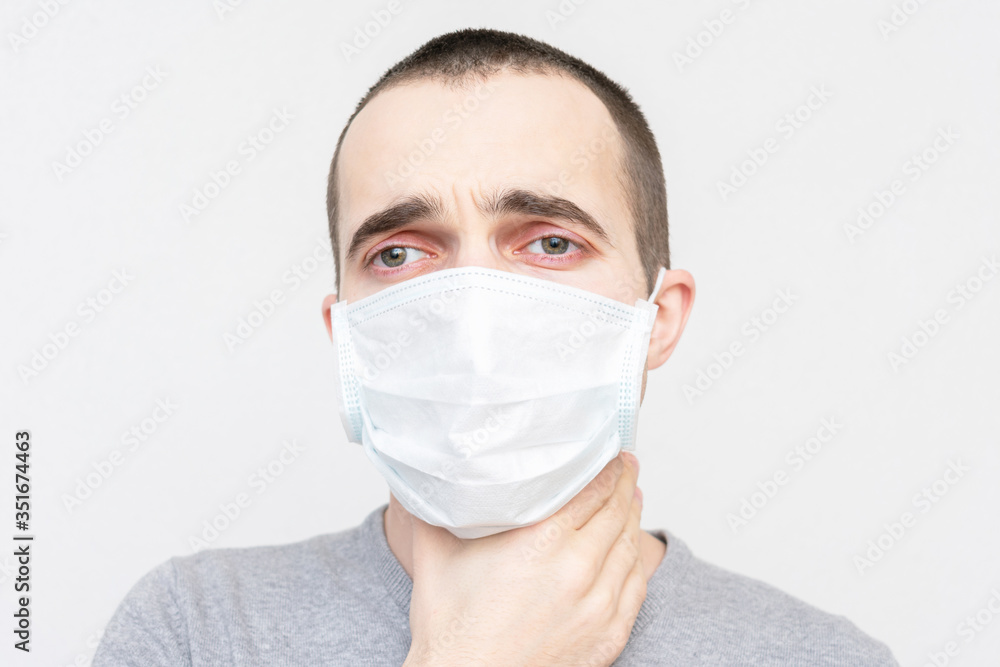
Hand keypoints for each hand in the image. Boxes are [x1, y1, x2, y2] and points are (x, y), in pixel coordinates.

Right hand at [402, 451, 645, 666]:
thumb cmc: (452, 631)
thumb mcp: (436, 556)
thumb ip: (433, 507)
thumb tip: (424, 474)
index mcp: (540, 542)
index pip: (592, 490)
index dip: (606, 466)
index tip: (610, 451)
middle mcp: (576, 569)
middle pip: (616, 512)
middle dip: (624, 484)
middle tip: (626, 465)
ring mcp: (597, 606)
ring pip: (629, 548)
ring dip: (633, 519)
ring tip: (632, 499)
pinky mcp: (608, 636)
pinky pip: (635, 588)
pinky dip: (636, 562)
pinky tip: (631, 550)